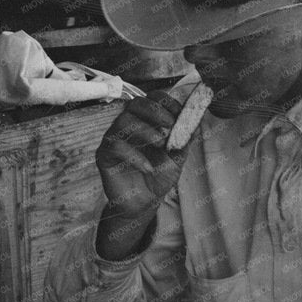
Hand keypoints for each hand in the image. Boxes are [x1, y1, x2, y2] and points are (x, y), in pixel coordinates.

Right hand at [96, 92, 190, 217]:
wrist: (145, 202)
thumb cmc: (159, 176)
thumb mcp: (179, 157)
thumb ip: (186, 138)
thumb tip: (196, 120)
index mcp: (146, 121)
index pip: (151, 99)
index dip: (166, 103)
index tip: (180, 115)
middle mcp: (128, 126)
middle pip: (135, 103)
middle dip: (155, 111)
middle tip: (170, 125)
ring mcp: (115, 138)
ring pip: (124, 121)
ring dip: (146, 130)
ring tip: (161, 145)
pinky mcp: (105, 155)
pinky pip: (116, 146)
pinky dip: (135, 155)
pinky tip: (148, 168)